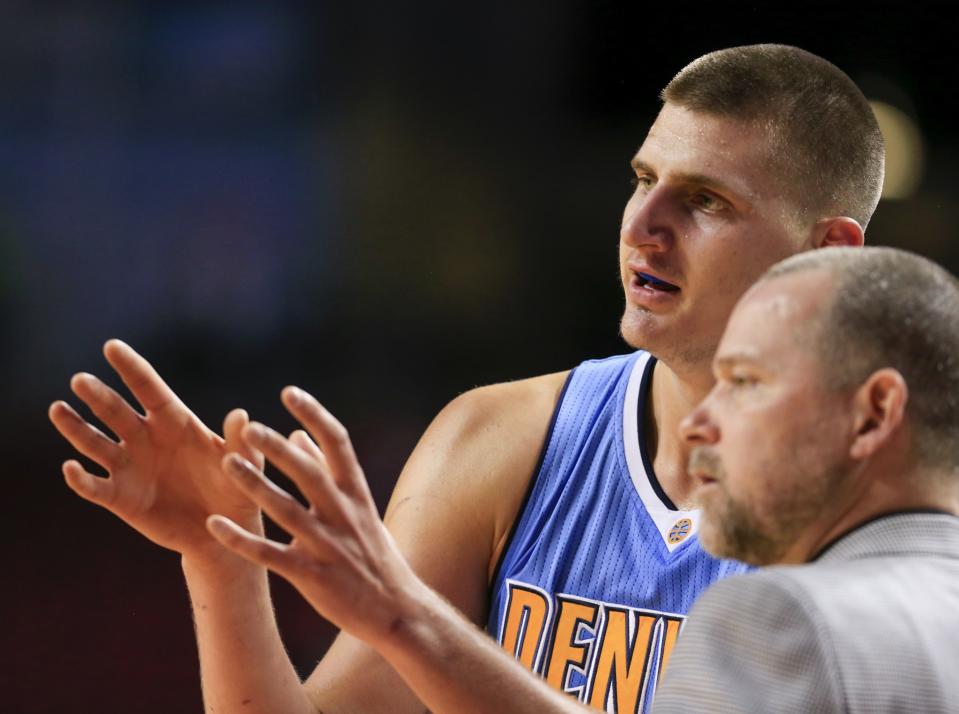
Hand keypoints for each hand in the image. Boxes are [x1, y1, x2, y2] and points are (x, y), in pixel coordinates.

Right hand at [48, 339, 263, 560]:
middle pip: (117, 411)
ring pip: (95, 443)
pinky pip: (94, 487)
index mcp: (175, 422)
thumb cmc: (237, 491)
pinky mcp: (120, 499)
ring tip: (58, 409)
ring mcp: (130, 467)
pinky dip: (80, 479)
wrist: (223, 532)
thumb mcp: (243, 465)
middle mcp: (146, 439)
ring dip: (75, 428)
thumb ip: (239, 442)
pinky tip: (70, 467)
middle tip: (80, 380)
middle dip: (98, 396)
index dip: (131, 368)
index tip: (112, 346)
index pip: (149, 389)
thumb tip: (241, 415)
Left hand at [206, 386, 427, 643]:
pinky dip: (241, 541)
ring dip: (257, 486)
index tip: (289, 392)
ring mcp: (329, 546)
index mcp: (356, 492)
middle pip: (310, 474)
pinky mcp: (312, 576)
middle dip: (279, 449)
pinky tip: (215, 525)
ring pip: (287, 512)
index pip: (338, 443)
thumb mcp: (359, 506)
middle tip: (249, 427)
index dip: (315, 414)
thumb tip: (299, 432)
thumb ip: (328, 469)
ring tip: (228, 463)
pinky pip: (271, 555)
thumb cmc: (374, 552)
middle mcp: (344, 514)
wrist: (395, 608)